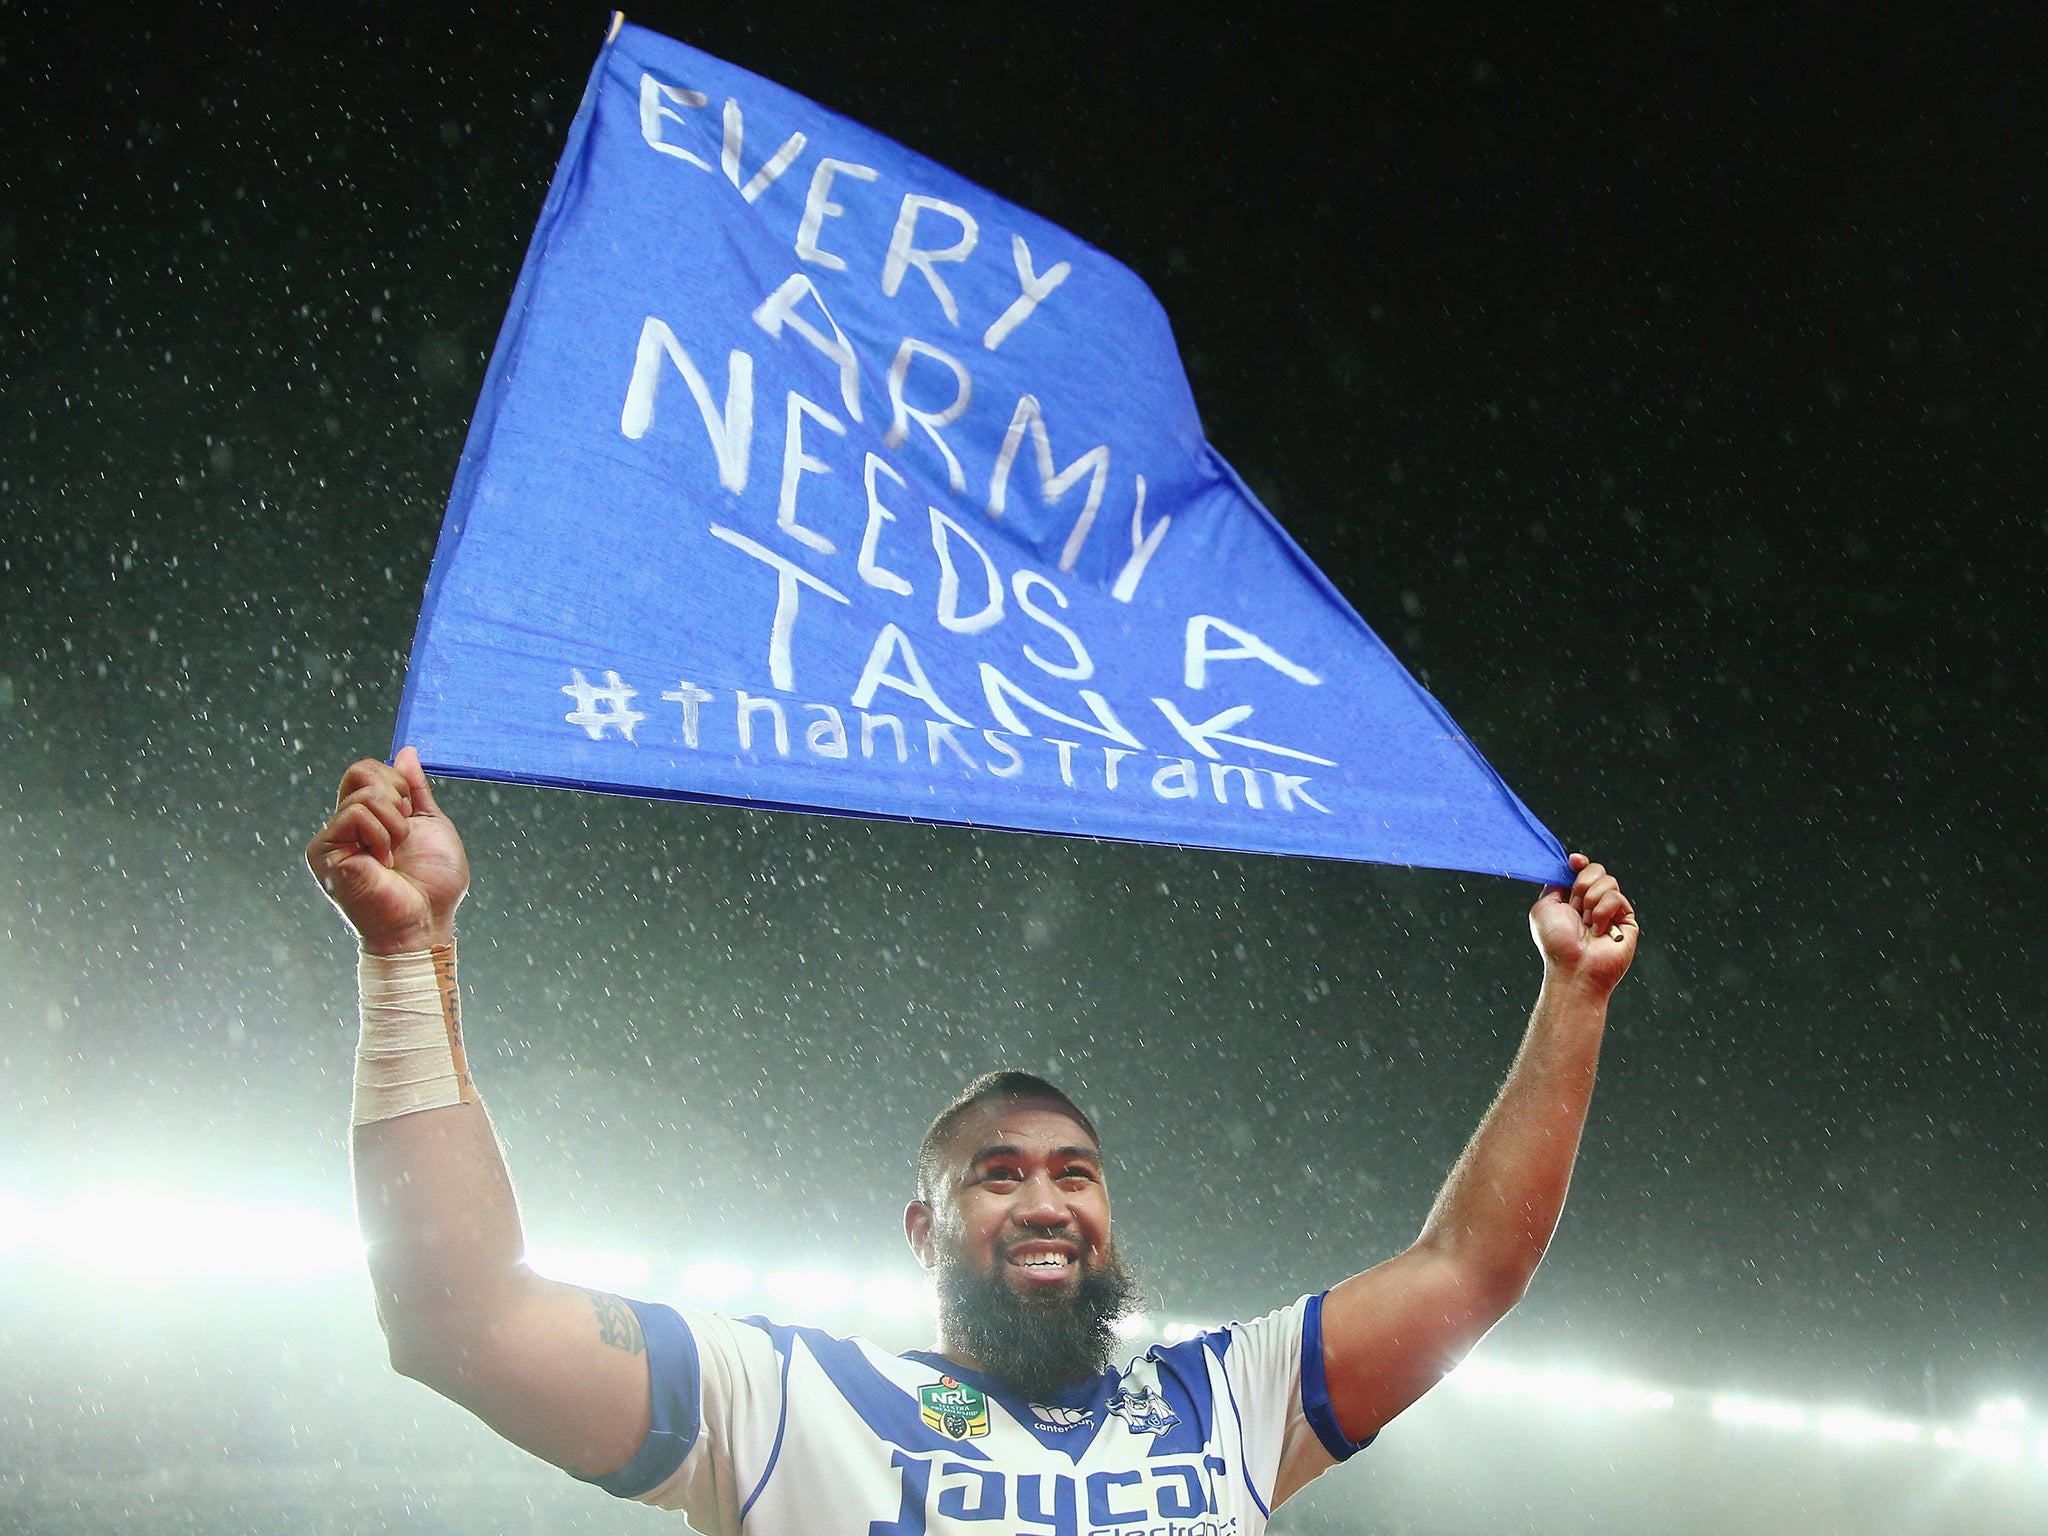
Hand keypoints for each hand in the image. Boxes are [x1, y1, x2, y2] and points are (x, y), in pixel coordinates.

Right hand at [306, 746, 469, 954]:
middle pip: (360, 770)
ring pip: (364, 794)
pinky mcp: (325, 851)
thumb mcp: (431, 824)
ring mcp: (332, 837)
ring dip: (396, 824)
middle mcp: (345, 823)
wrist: (425, 920)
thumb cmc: (433, 882)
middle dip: (397, 796)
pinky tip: (382, 862)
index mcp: (368, 815)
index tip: (411, 820)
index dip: (400, 784)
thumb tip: (405, 751)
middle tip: (404, 833)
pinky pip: (354, 814)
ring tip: (394, 854)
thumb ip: (415, 788)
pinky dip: (381, 835)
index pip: (370, 769)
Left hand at [1529, 853, 1636, 992]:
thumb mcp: (1544, 907)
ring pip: (1608, 881)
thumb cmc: (1557, 943)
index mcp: (1573, 899)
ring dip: (1591, 901)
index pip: (1582, 870)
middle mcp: (1592, 903)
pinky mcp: (1626, 919)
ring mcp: (1611, 910)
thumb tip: (1566, 869)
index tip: (1574, 862)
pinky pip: (1617, 897)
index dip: (1579, 863)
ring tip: (1586, 923)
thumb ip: (1555, 884)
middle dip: (1582, 884)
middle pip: (1596, 870)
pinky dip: (1603, 912)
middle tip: (1575, 907)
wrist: (1573, 968)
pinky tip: (1599, 929)